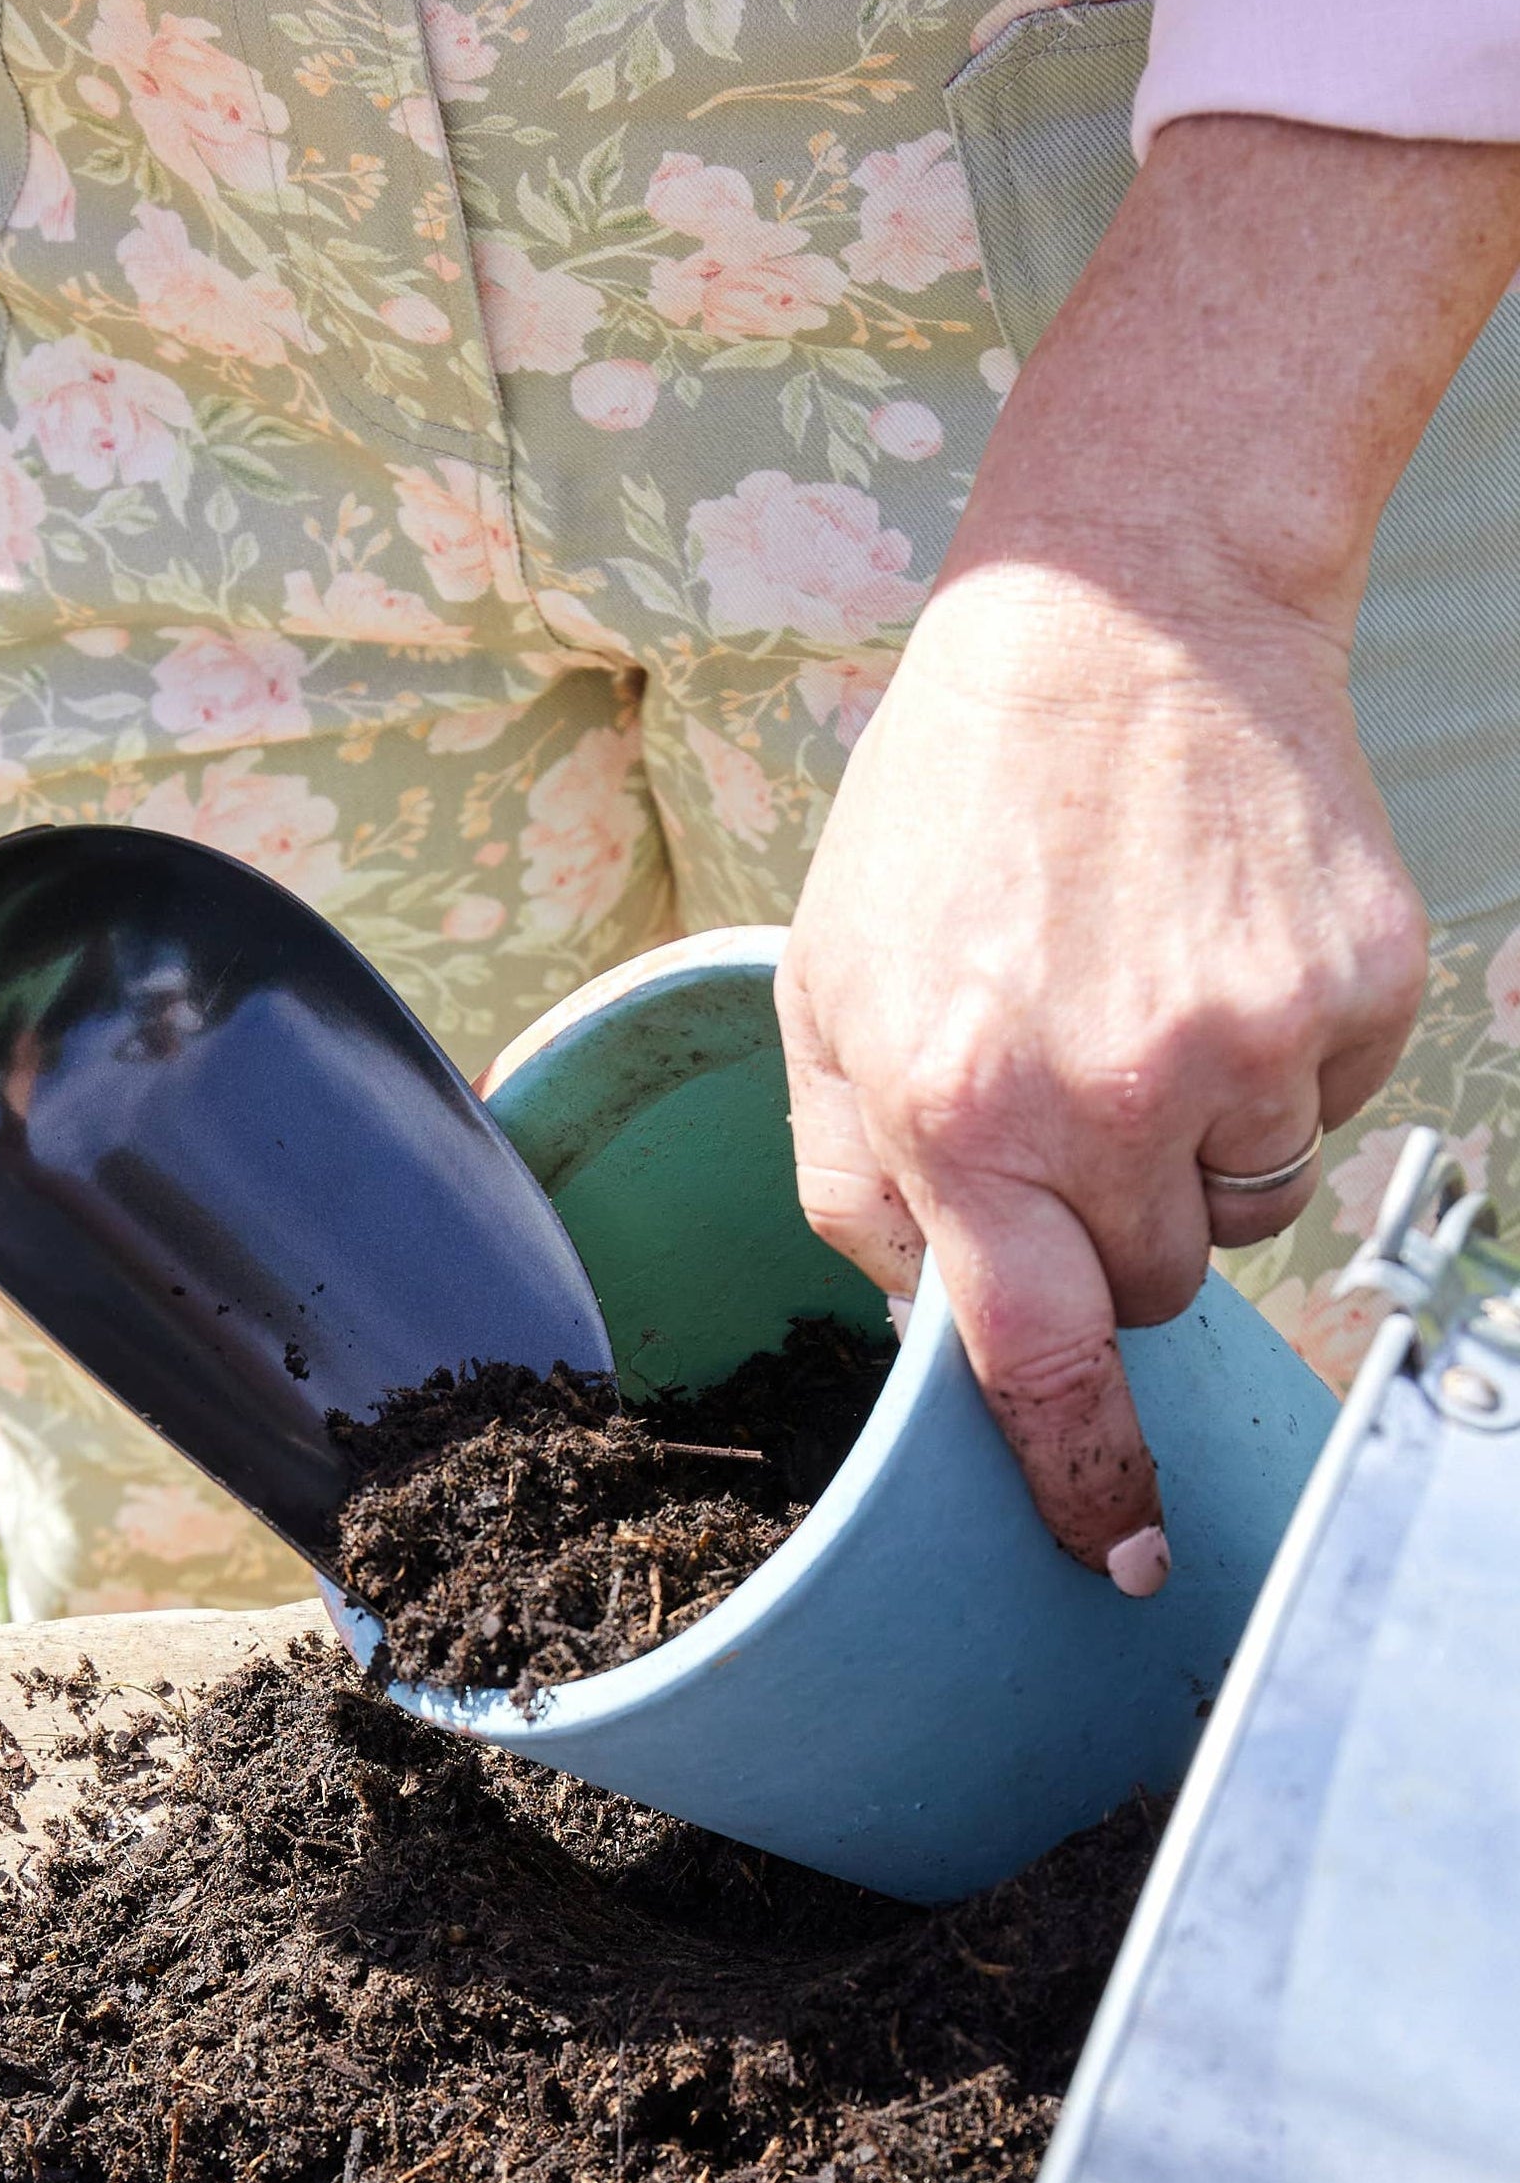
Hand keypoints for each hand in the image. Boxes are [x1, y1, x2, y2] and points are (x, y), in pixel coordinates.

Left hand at [779, 116, 1519, 1585]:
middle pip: (1143, 1296)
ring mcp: (1252, 1041)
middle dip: (1100, 1239)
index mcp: (958, 1104)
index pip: (1029, 1357)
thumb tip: (928, 1325)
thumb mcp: (825, 993)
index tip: (1119, 1559)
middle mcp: (1113, 1094)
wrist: (1122, 624)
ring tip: (1132, 999)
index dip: (1076, 1475)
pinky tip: (1208, 951)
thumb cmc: (943, 821)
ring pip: (1241, 1216)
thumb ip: (856, 1182)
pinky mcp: (1357, 987)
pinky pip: (1324, 1113)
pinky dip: (1268, 1068)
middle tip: (1063, 1097)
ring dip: (1187, 1155)